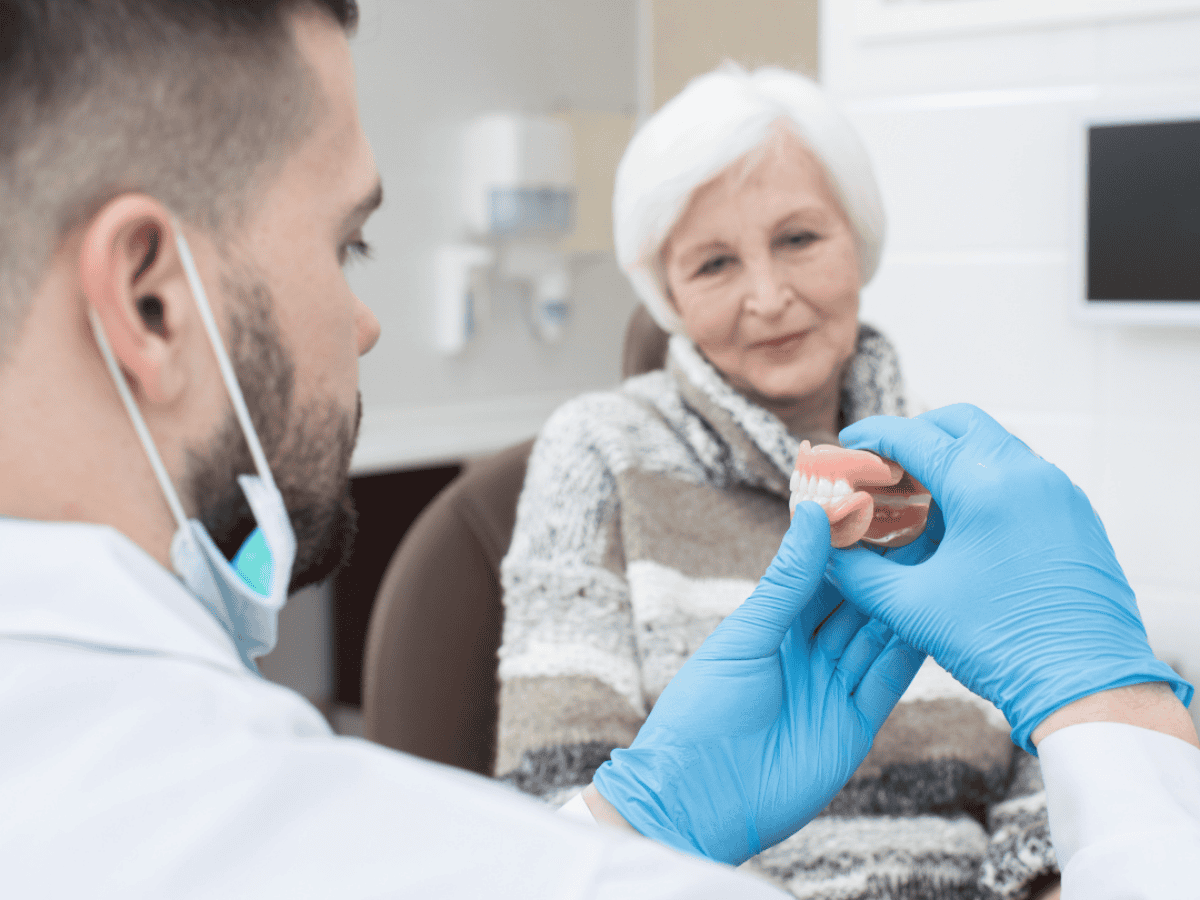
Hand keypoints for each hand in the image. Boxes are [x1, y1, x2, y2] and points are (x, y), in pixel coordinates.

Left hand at [591, 503, 928, 865]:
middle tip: (922, 531)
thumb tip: (812, 513)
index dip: (846, 546)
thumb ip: (788, 581)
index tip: (878, 506)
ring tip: (935, 566)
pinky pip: (887, 682)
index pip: (818, 577)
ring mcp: (831, 689)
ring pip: (876, 639)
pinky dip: (909, 654)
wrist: (699, 798)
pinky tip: (931, 621)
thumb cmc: (703, 710)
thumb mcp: (746, 636)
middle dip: (883, 573)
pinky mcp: (853, 726)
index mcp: (770, 628)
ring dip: (902, 608)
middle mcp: (805, 655)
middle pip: (853, 606)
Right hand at [825, 403, 1191, 752]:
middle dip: (915, 435)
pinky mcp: (1076, 517)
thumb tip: (827, 551)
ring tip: (917, 498)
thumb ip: (857, 571)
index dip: (871, 436)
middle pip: (960, 423)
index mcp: (985, 485)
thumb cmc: (1000, 645)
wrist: (1086, 687)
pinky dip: (984, 482)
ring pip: (994, 447)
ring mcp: (1058, 493)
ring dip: (951, 459)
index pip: (914, 435)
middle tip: (881, 465)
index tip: (846, 445)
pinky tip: (960, 525)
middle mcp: (1027, 474)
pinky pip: (1022, 476)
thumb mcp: (910, 606)